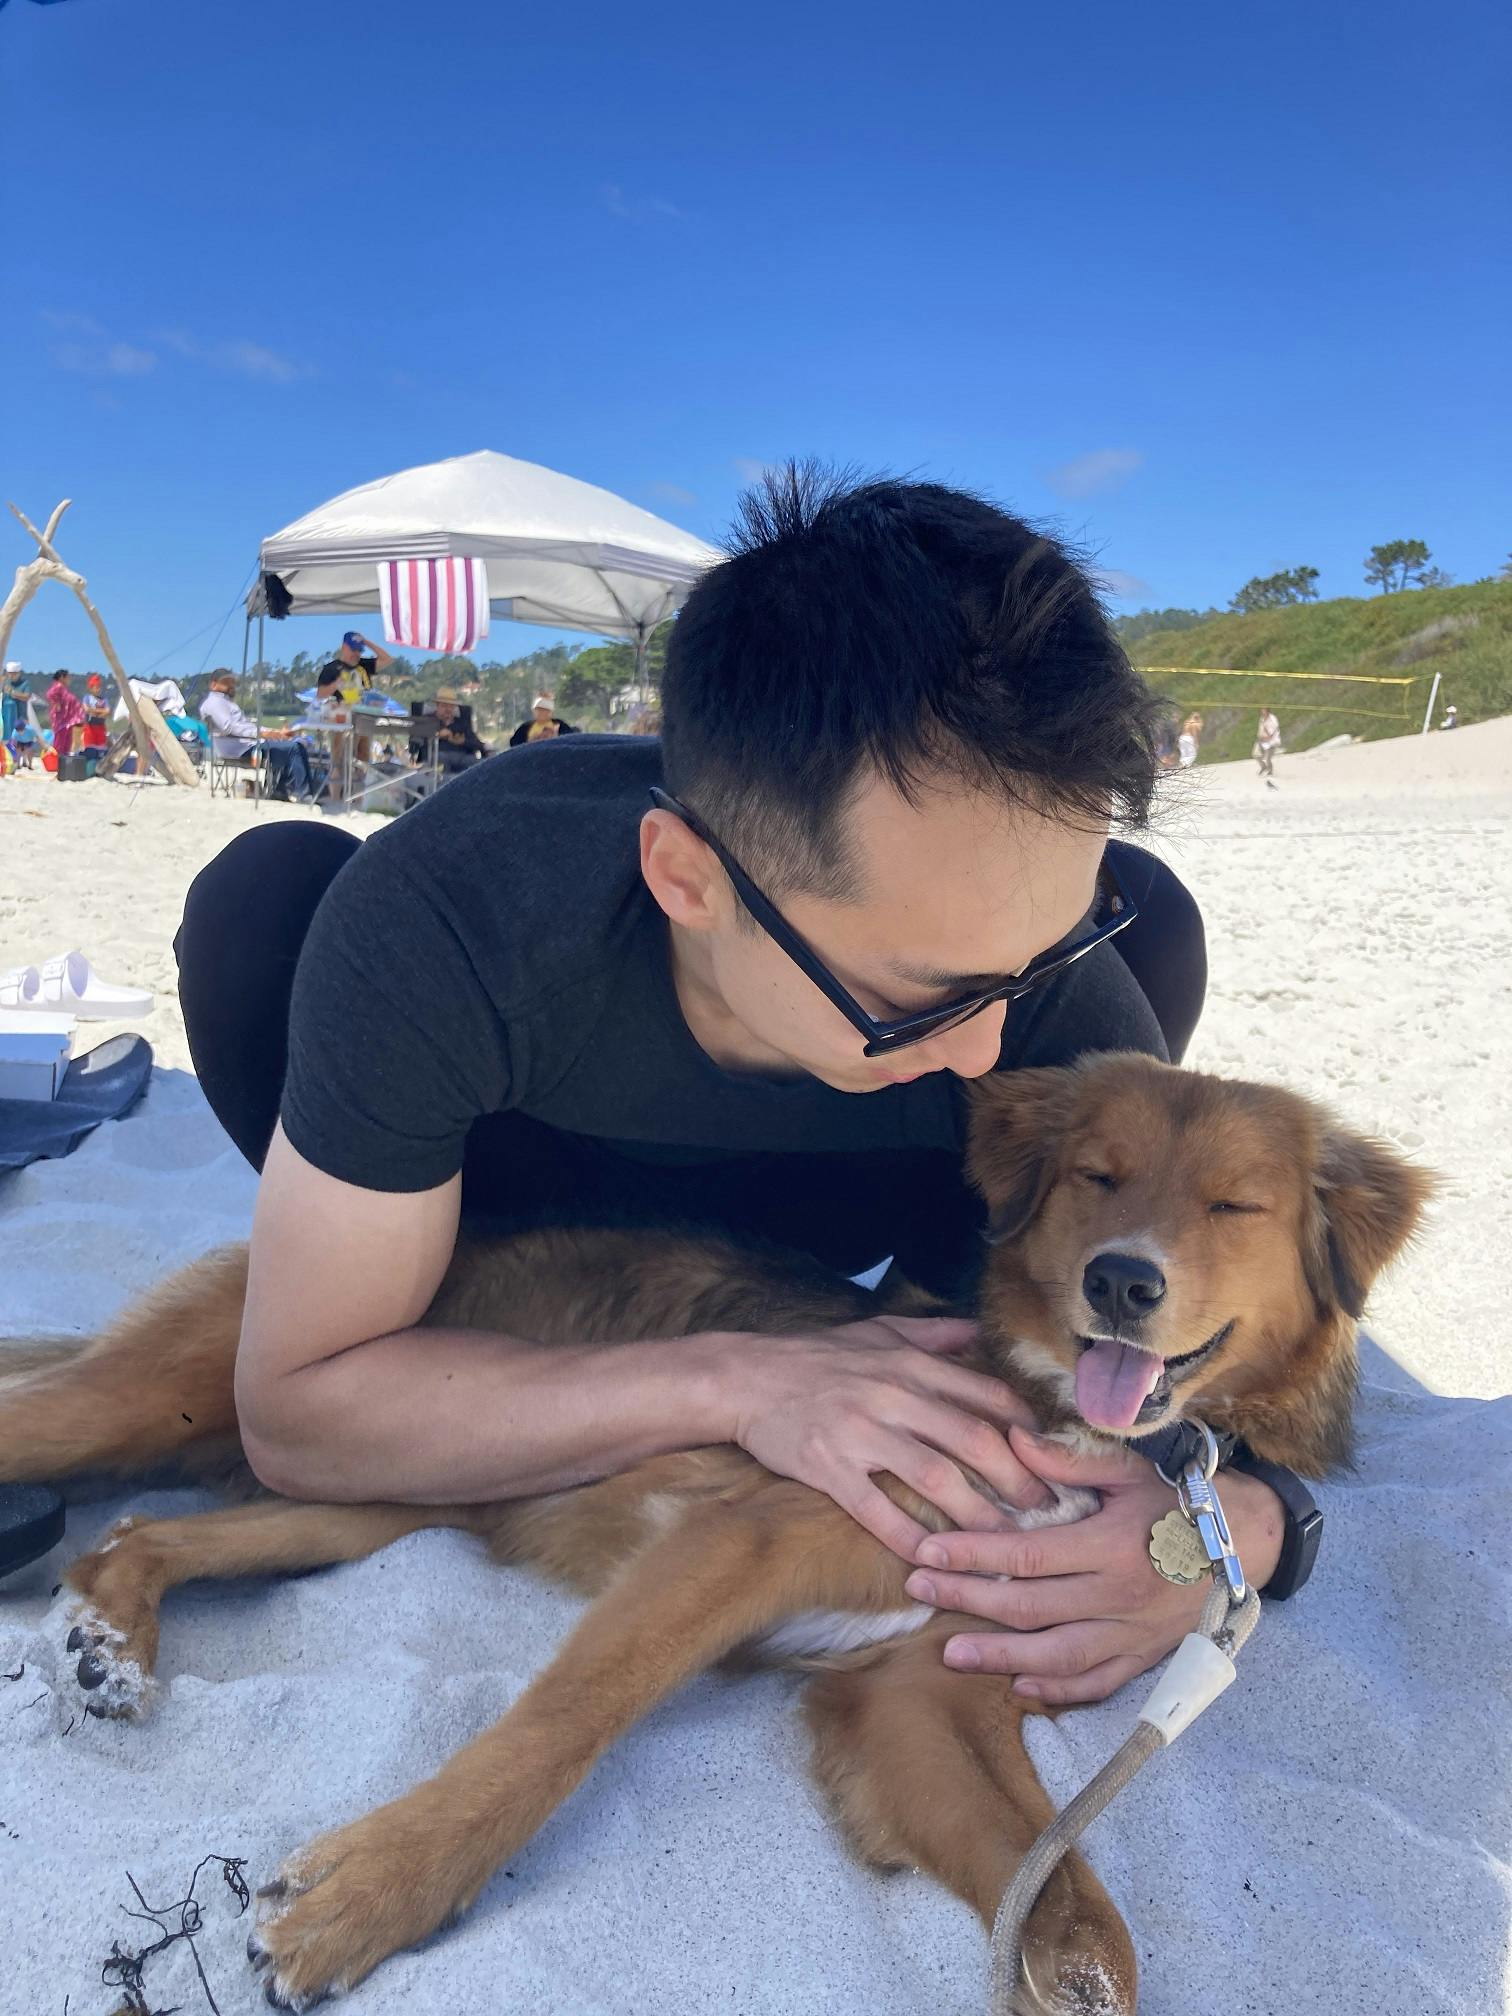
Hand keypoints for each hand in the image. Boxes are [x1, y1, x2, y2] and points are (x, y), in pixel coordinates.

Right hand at [724, 1316, 1050, 1560]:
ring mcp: (861, 1434)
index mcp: (912, 1365)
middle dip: (1018, 1480)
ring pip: (936, 1479)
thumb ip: (934, 1334)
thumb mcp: (879, 1331)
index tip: (1050, 1458)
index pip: (989, 1396)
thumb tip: (980, 1331)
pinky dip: (908, 1539)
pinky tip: (933, 1561)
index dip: (1028, 1430)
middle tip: (1045, 1509)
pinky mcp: (829, 1469)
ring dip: (978, 1517)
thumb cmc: (816, 1356)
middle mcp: (893, 1396)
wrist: (745, 1378)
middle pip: (975, 1440)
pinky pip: (877, 1511)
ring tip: (1004, 1544)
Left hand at [902, 1427, 1284, 1703]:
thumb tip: (1012, 1439)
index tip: (927, 1552)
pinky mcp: (1146, 1656)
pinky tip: (1021, 1684)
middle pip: (1029, 1607)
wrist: (1249, 1544)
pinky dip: (1060, 1688)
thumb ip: (1069, 1460)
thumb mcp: (1130, 1470)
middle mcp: (1117, 1596)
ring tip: (952, 1655)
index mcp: (1109, 1545)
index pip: (1026, 1554)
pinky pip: (1098, 1682)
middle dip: (968, 1600)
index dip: (973, 1553)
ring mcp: (1132, 1633)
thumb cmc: (1181, 1500)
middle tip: (917, 1593)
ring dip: (1001, 1656)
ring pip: (1057, 1654)